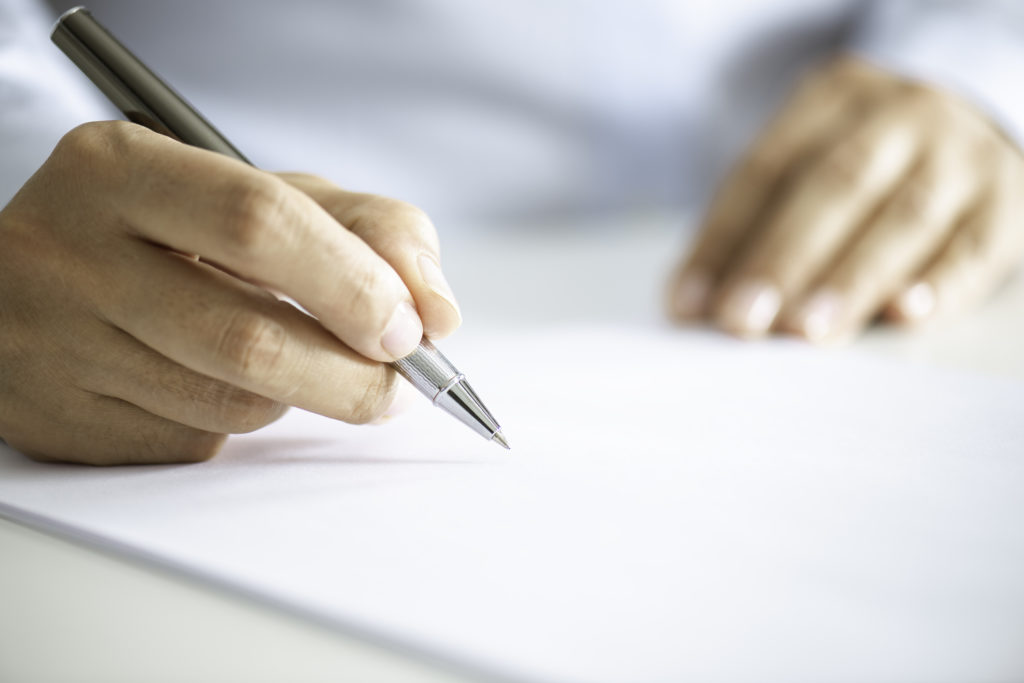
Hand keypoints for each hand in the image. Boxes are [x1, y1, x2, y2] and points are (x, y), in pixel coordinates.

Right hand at [0, 122, 460, 464]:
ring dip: (300, 397)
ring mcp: (56, 345)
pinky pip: (193, 442)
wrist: (30, 278)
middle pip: (249, 338)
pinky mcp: (57, 420)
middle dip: (352, 376)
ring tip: (301, 366)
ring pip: (230, 404)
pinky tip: (219, 384)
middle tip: (398, 384)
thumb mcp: (264, 195)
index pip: (261, 225)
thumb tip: (436, 315)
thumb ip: (366, 232)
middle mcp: (73, 254)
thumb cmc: (169, 230)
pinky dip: (238, 423)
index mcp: (122, 169)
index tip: (411, 329)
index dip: (354, 285)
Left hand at [668, 56, 1023, 341]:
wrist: (972, 126)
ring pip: (902, 218)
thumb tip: (694, 305)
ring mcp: (959, 156)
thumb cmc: (867, 163)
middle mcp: (900, 117)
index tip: (691, 302)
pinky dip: (940, 283)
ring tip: (808, 330)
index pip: (766, 169)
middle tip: (742, 319)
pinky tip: (904, 314)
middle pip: (834, 185)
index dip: (723, 239)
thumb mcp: (809, 163)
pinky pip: (973, 246)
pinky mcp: (1007, 201)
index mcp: (833, 98)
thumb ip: (754, 225)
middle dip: (783, 257)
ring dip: (850, 280)